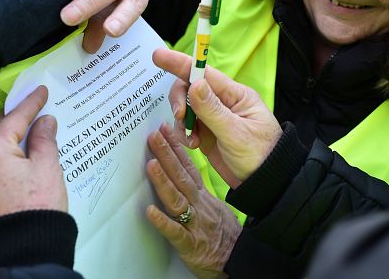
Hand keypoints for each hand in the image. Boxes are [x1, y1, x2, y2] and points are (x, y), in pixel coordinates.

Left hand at [0, 86, 66, 238]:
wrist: (20, 254)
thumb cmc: (37, 210)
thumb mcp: (48, 169)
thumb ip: (44, 140)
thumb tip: (44, 121)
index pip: (14, 118)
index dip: (30, 103)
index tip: (40, 91)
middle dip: (9, 121)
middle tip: (28, 115)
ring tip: (16, 144)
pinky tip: (2, 171)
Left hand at [145, 124, 241, 278]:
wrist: (239, 258)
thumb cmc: (224, 234)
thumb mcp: (214, 205)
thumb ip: (197, 190)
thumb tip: (182, 172)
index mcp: (202, 195)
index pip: (188, 167)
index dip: (176, 147)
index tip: (165, 130)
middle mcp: (198, 205)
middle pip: (181, 177)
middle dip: (167, 155)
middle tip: (154, 136)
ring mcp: (194, 223)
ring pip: (177, 200)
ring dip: (163, 181)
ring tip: (151, 165)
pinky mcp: (189, 245)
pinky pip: (175, 232)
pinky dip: (162, 221)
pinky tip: (150, 212)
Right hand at [152, 48, 282, 187]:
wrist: (266, 184)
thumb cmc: (260, 156)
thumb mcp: (236, 134)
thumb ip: (213, 110)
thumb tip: (193, 84)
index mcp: (235, 95)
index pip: (204, 72)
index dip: (180, 63)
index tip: (158, 56)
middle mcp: (223, 102)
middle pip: (190, 87)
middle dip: (180, 100)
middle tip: (180, 117)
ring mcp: (214, 117)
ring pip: (186, 107)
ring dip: (182, 122)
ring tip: (193, 141)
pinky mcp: (207, 133)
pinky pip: (187, 125)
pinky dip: (184, 134)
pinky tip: (194, 145)